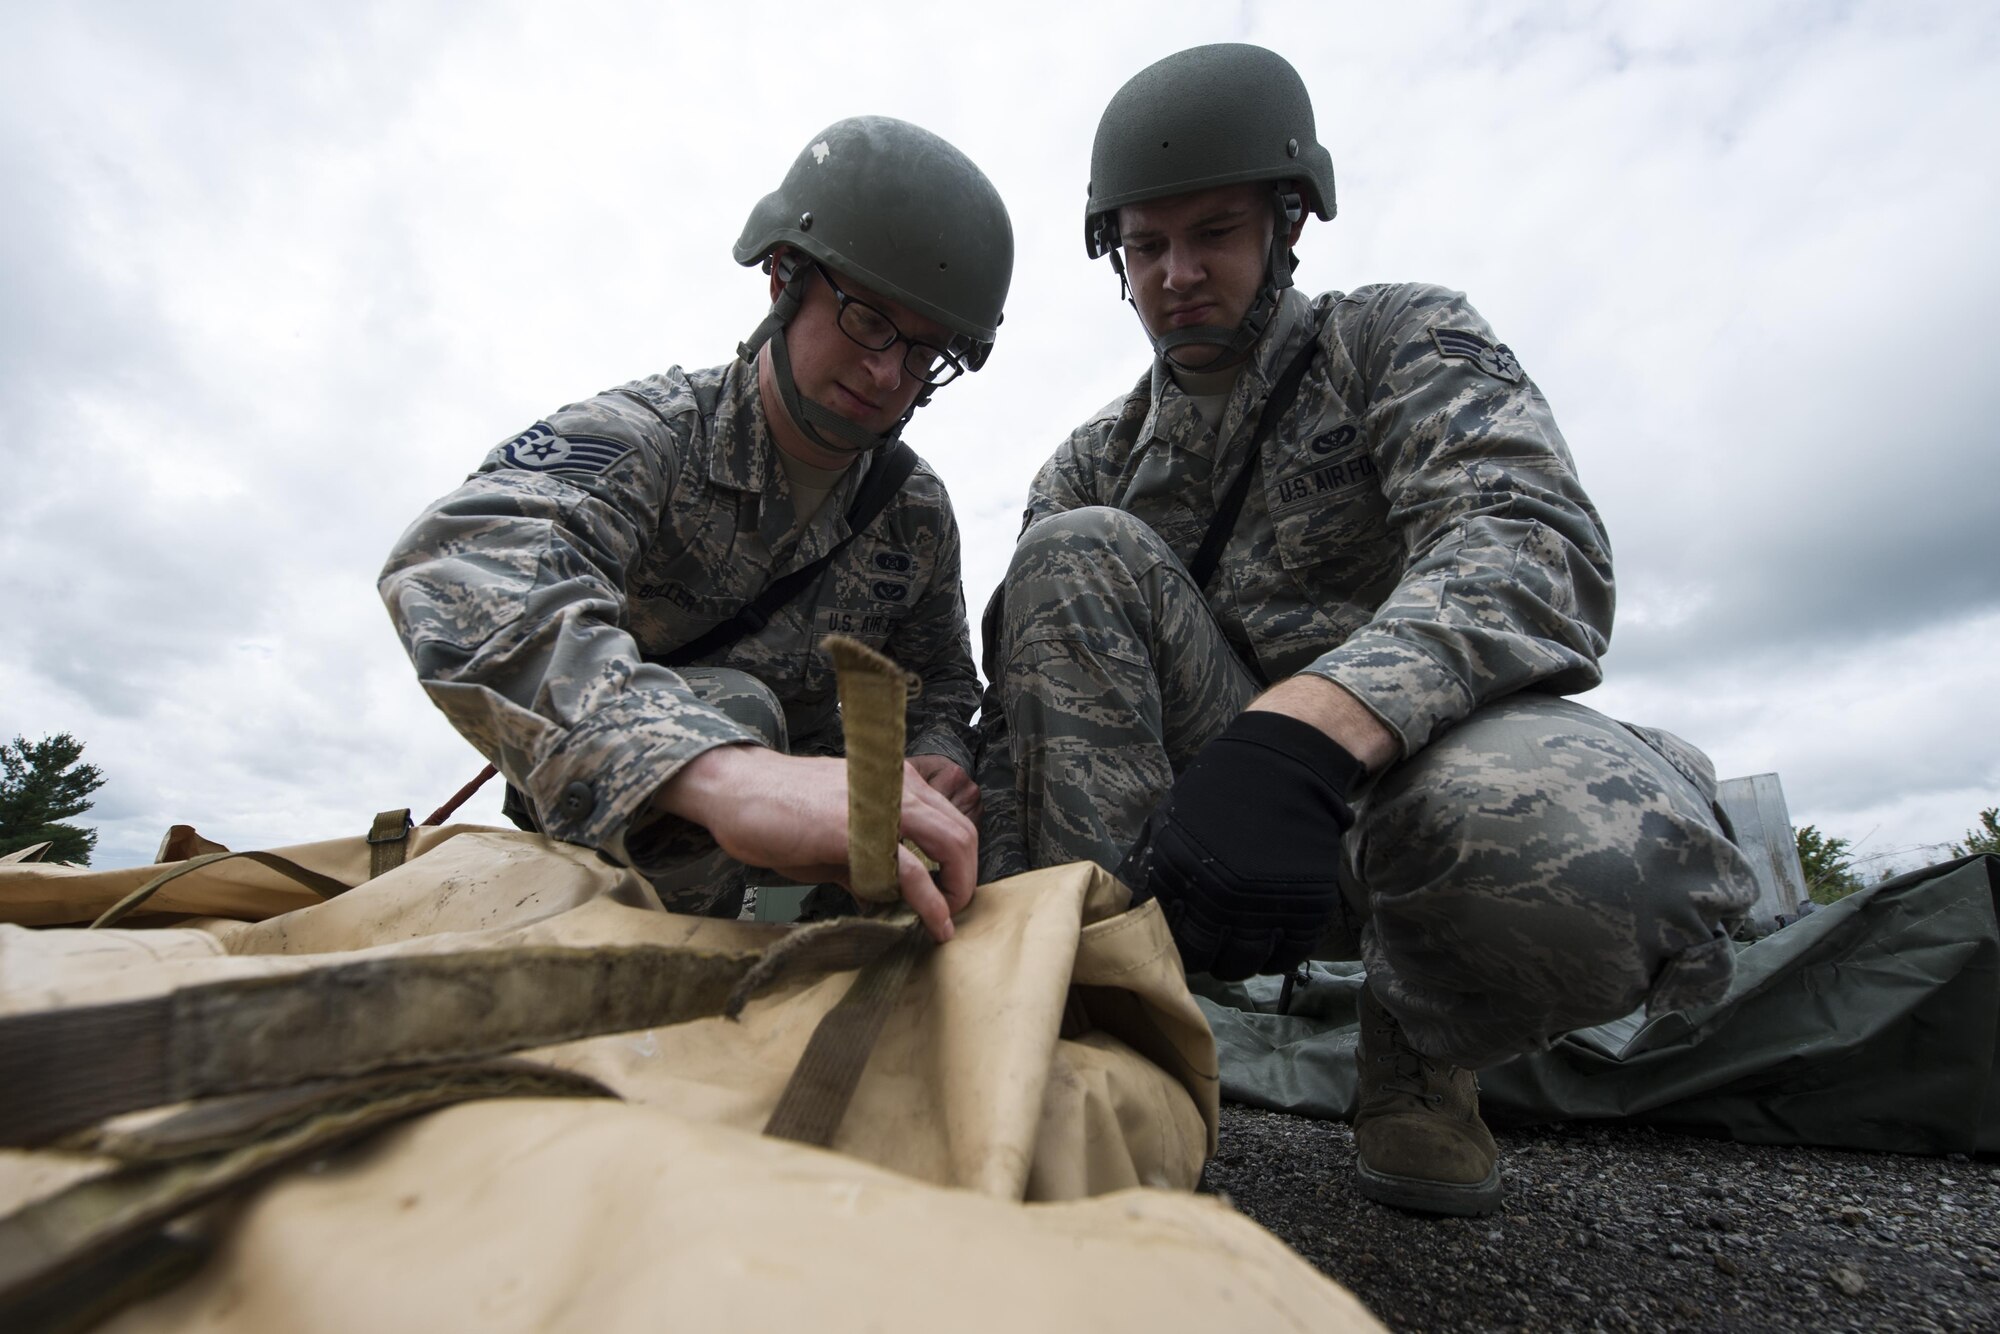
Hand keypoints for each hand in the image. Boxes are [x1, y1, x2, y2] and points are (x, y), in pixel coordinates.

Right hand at [654, 745, 975, 941]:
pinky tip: (932, 924)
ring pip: (951, 843)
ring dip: (957, 889)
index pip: (950, 818)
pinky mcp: (857, 832)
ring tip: (946, 921)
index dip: (959, 862)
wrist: (734, 790)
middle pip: (962, 832)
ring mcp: (879, 806)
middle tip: (954, 911)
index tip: (950, 893)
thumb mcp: (834, 835)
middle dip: (966, 878)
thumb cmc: (778, 811)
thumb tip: (886, 897)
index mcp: (893, 781)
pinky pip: (910, 869)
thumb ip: (866, 862)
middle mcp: (895, 786)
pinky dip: (930, 902)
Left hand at [1115, 711, 1362, 979]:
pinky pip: (1288, 955)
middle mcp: (1220, 898)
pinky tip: (1269, 942)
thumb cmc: (1220, 790)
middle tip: (1212, 948)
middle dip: (1206, 958)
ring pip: (1245, 965)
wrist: (1284, 766)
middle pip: (1207, 959)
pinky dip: (1277, 955)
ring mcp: (1265, 905)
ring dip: (1239, 961)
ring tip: (1239, 947)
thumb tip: (1130, 905)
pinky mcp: (1306, 907)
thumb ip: (1150, 864)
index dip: (1172, 946)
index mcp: (1180, 875)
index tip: (1181, 942)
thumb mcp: (1169, 819)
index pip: (1168, 937)